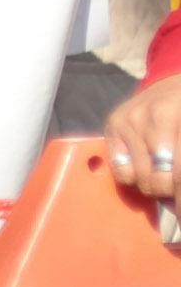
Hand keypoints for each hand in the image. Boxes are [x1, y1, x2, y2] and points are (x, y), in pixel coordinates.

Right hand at [105, 72, 180, 198]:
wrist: (174, 83)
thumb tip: (176, 202)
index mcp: (179, 120)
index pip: (178, 176)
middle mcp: (153, 120)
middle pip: (159, 182)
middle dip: (170, 194)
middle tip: (174, 189)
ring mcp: (129, 122)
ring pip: (141, 180)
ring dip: (154, 187)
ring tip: (162, 176)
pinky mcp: (112, 125)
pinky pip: (120, 171)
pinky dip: (134, 176)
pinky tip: (143, 166)